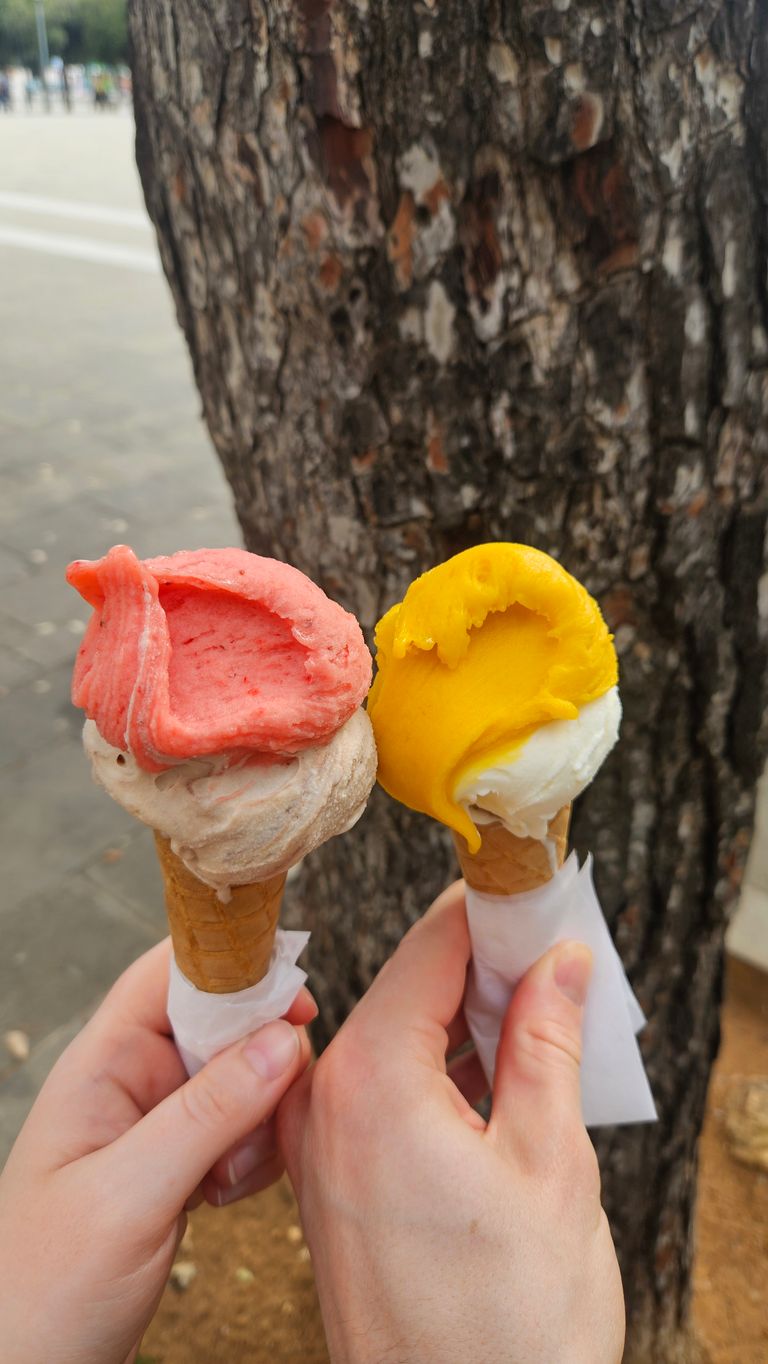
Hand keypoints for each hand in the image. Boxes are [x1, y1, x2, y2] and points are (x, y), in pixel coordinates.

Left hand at [0, 939, 312, 1363]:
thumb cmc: (40, 1291)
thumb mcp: (128, 1198)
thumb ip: (207, 1115)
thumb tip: (284, 1040)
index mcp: (102, 1064)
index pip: (172, 972)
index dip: (236, 966)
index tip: (296, 998)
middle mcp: (133, 1081)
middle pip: (223, 1020)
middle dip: (261, 1059)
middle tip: (267, 1115)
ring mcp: (158, 1124)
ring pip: (244, 1076)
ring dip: (260, 1118)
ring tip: (229, 1178)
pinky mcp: (180, 1164)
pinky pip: (243, 1128)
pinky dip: (255, 1154)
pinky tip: (226, 1197)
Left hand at [279, 884, 623, 1363]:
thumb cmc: (506, 1328)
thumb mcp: (549, 1161)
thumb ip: (546, 1042)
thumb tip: (556, 964)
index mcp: (370, 1081)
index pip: (427, 950)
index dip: (486, 914)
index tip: (529, 894)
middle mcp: (324, 1105)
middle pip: (405, 991)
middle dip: (478, 970)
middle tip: (548, 960)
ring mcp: (317, 1150)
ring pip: (393, 1042)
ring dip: (460, 1025)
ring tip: (537, 1022)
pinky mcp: (326, 1187)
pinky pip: (378, 1096)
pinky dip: (435, 1075)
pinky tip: (493, 1080)